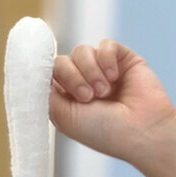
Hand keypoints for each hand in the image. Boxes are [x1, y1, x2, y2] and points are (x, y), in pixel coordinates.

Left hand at [49, 39, 175, 162]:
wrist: (142, 131)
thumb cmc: (104, 131)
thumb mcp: (64, 117)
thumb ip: (45, 94)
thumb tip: (33, 71)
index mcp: (66, 99)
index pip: (46, 75)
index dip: (48, 76)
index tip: (55, 84)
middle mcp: (82, 83)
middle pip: (61, 61)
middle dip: (72, 77)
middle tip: (88, 98)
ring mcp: (102, 70)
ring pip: (81, 51)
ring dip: (90, 71)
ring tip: (104, 92)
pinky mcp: (122, 59)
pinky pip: (105, 45)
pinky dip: (106, 59)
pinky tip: (114, 78)